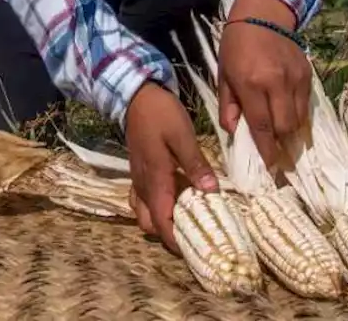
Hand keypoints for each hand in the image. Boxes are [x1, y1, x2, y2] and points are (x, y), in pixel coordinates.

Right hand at [124, 81, 217, 254]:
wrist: (136, 96)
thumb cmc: (160, 115)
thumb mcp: (183, 136)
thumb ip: (196, 165)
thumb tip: (211, 192)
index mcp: (155, 180)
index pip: (161, 222)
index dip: (175, 241)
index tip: (193, 252)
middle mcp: (143, 184)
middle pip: (149, 223)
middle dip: (168, 235)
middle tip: (193, 235)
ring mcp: (138, 178)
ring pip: (143, 212)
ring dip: (160, 221)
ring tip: (185, 220)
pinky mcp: (138, 170)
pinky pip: (142, 198)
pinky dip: (154, 206)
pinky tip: (173, 199)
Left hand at [218, 0, 311, 164]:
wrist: (262, 15)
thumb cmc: (236, 46)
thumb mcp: (224, 74)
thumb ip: (228, 105)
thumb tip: (233, 132)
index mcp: (252, 83)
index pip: (262, 125)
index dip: (267, 149)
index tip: (271, 166)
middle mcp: (277, 82)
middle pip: (285, 126)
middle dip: (281, 143)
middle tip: (277, 153)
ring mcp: (295, 78)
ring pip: (300, 118)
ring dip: (291, 131)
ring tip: (283, 137)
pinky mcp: (307, 74)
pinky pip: (306, 104)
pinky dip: (299, 114)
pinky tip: (289, 116)